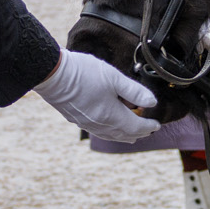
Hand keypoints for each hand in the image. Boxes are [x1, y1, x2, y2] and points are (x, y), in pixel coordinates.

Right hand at [33, 49, 160, 142]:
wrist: (52, 75)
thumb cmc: (83, 73)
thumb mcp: (114, 77)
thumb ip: (134, 91)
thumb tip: (152, 103)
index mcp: (111, 116)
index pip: (135, 126)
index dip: (148, 126)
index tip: (157, 124)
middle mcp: (99, 125)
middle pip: (124, 134)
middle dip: (138, 133)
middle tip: (148, 130)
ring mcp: (86, 124)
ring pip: (110, 135)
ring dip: (124, 135)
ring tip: (131, 135)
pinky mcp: (76, 119)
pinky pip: (98, 132)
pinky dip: (109, 133)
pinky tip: (108, 128)